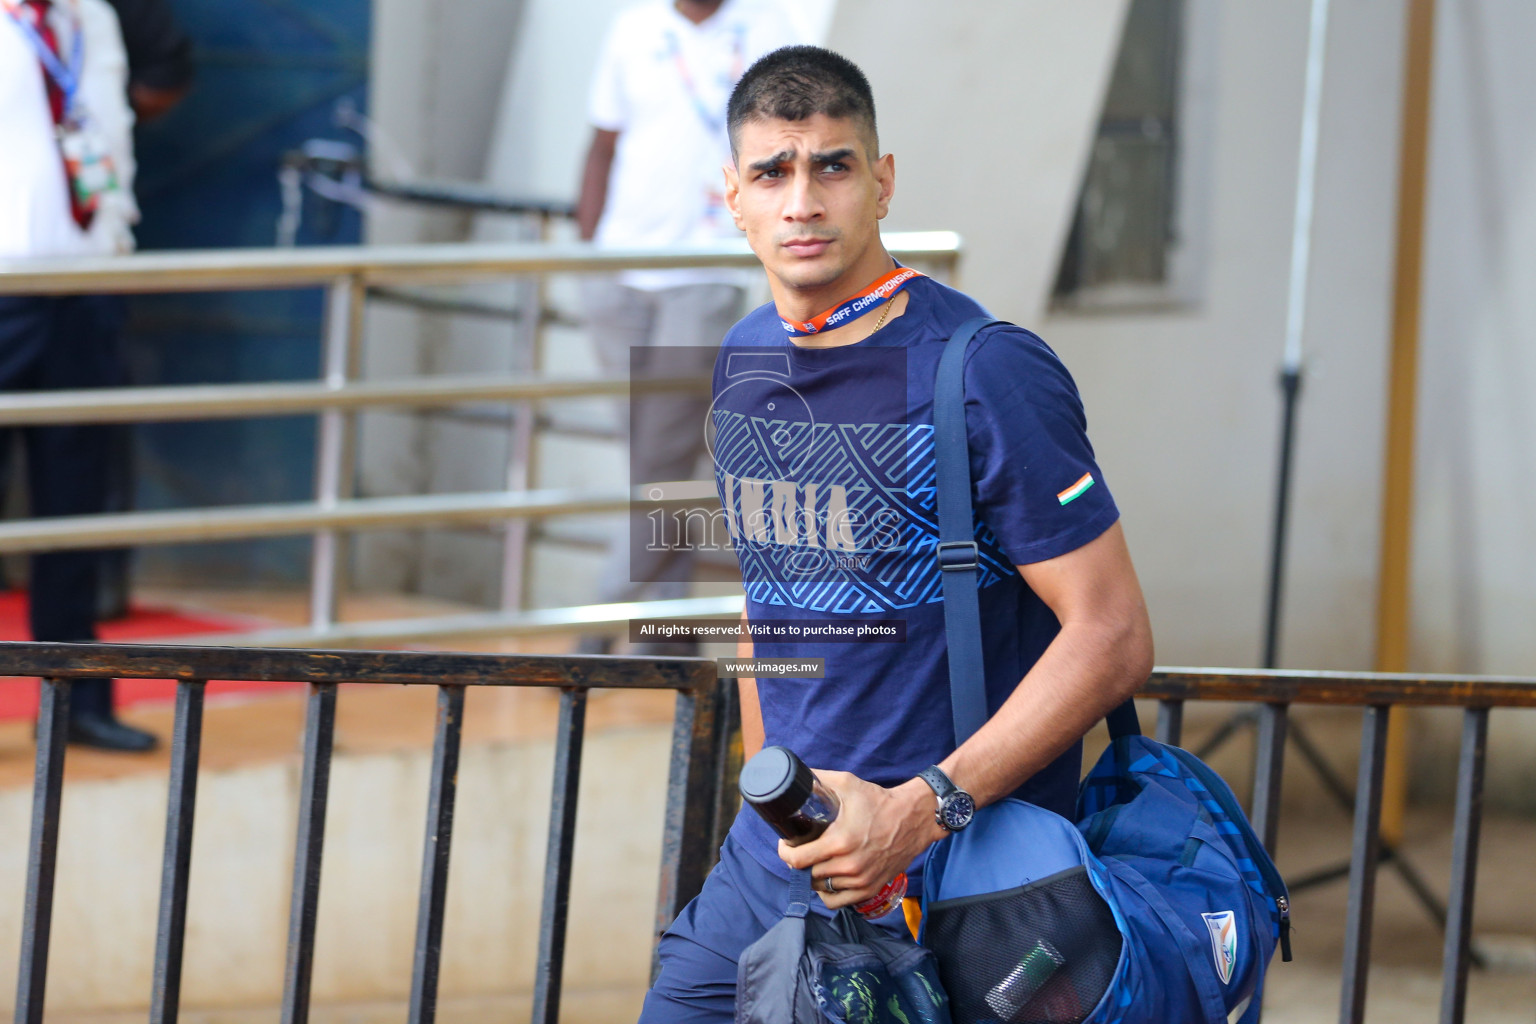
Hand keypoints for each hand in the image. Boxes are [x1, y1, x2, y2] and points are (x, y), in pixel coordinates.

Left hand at [777, 770, 946, 909]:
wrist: (914, 818)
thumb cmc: (879, 801)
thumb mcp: (847, 783)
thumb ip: (817, 779)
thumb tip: (793, 776)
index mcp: (839, 842)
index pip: (797, 859)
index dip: (786, 852)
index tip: (786, 843)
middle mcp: (849, 866)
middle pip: (807, 874)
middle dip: (799, 862)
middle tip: (801, 849)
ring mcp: (860, 881)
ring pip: (820, 888)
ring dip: (813, 876)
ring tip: (814, 862)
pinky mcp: (871, 889)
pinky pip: (838, 902)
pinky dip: (828, 893)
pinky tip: (828, 879)